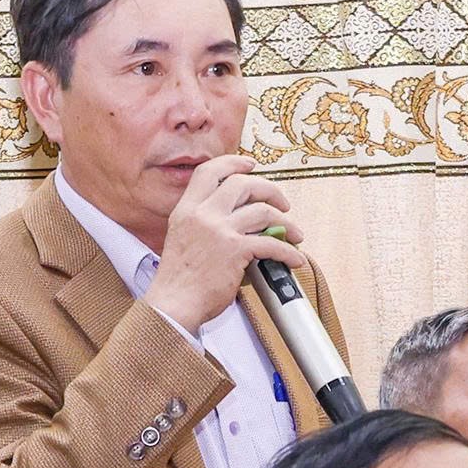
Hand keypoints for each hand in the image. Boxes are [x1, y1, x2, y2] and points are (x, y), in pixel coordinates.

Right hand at [143, 154, 307, 331]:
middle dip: (270, 190)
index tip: (250, 165)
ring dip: (286, 222)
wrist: (173, 304)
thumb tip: (238, 218)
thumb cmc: (178, 281)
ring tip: (294, 234)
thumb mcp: (181, 238)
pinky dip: (288, 252)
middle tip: (282, 203)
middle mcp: (202, 214)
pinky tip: (294, 259)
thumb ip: (203, 222)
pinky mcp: (235, 250)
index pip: (209, 171)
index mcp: (186, 209)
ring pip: (263, 211)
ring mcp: (219, 230)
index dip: (233, 163)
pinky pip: (271, 243)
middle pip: (243, 184)